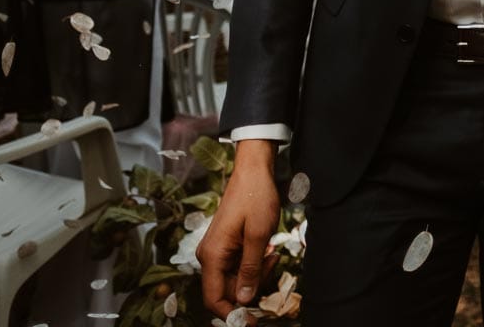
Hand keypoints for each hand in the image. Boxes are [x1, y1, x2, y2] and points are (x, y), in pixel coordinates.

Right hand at [198, 140, 280, 315]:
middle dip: (252, 286)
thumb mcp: (259, 236)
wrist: (253, 172)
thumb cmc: (255, 198)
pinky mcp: (226, 246)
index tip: (252, 321)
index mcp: (212, 256)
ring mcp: (218, 251)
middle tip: (273, 265)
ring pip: (236, 279)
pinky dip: (255, 264)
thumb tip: (244, 300)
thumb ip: (251, 269)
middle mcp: (210, 256)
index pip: (214, 298)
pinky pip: (239, 266)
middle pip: (228, 290)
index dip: (232, 313)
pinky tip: (268, 250)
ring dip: (257, 274)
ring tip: (273, 254)